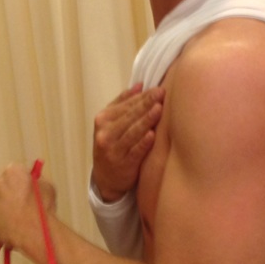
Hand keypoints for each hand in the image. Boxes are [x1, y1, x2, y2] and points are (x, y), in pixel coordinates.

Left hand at [0, 163, 56, 263]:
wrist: (36, 233)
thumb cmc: (43, 209)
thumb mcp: (48, 187)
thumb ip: (37, 180)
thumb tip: (34, 180)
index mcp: (12, 172)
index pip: (13, 171)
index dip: (20, 180)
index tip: (25, 187)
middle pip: (1, 185)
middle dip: (9, 192)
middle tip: (21, 203)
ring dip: (3, 207)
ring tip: (17, 217)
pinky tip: (12, 226)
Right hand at [92, 84, 163, 201]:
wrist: (105, 178)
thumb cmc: (112, 145)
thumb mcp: (111, 123)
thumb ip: (123, 103)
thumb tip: (139, 84)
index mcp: (103, 119)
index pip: (125, 105)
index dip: (142, 96)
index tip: (158, 88)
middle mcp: (105, 133)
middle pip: (129, 116)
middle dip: (146, 104)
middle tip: (161, 93)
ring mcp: (113, 149)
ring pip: (132, 132)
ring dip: (146, 120)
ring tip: (159, 109)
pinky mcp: (122, 164)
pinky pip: (134, 151)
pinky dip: (143, 143)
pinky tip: (152, 135)